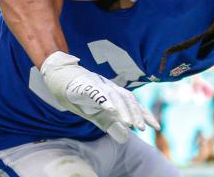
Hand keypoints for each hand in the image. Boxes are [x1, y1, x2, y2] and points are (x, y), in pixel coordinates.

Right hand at [41, 51, 158, 143]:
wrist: (58, 76)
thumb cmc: (78, 95)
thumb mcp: (94, 113)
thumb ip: (109, 123)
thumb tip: (126, 138)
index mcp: (113, 93)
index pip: (133, 103)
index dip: (144, 113)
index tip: (156, 126)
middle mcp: (108, 86)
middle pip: (126, 98)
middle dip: (135, 113)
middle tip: (142, 128)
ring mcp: (96, 84)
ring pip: (113, 95)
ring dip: (122, 110)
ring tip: (129, 124)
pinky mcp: (83, 85)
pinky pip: (95, 92)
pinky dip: (104, 101)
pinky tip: (110, 110)